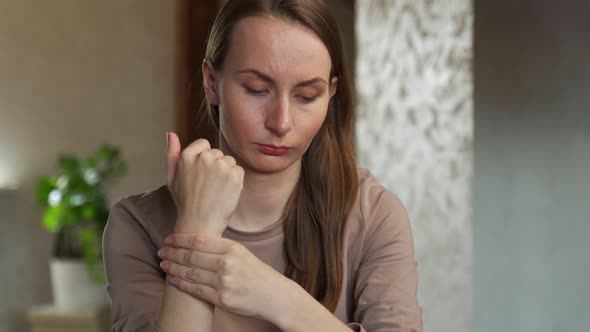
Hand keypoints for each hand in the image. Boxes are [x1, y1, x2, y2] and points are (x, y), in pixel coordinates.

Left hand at [157, 232, 300, 321]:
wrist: (275, 296)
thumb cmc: (257, 274)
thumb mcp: (243, 253)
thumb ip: (222, 248)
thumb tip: (196, 241)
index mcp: (233, 248)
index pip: (199, 240)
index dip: (180, 239)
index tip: (168, 239)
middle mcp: (228, 263)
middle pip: (192, 256)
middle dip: (173, 253)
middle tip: (161, 252)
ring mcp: (225, 282)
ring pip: (191, 274)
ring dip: (173, 269)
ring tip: (163, 265)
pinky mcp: (223, 299)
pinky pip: (196, 291)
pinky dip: (181, 285)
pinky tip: (173, 280)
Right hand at [165, 132, 244, 234]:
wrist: (200, 225)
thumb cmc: (185, 201)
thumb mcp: (171, 177)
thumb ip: (171, 153)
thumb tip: (170, 133)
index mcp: (188, 155)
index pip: (204, 144)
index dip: (204, 160)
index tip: (201, 175)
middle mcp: (204, 158)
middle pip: (218, 153)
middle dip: (215, 166)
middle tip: (208, 186)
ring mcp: (221, 166)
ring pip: (229, 161)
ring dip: (226, 173)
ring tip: (216, 190)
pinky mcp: (235, 175)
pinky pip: (239, 170)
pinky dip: (236, 181)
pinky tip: (226, 193)